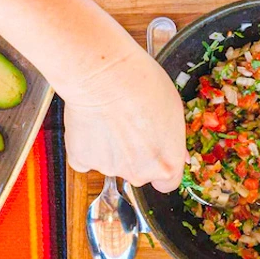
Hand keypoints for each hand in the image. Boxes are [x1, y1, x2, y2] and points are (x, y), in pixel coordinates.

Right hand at [62, 43, 187, 191]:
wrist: (104, 75)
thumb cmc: (143, 85)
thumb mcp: (175, 111)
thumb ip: (174, 140)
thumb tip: (178, 153)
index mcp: (166, 165)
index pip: (167, 183)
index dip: (161, 166)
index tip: (156, 154)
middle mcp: (139, 174)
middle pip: (139, 173)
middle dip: (135, 155)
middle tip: (130, 126)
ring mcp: (109, 169)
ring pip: (112, 164)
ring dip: (111, 148)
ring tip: (109, 117)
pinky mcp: (81, 159)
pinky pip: (85, 159)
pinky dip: (87, 147)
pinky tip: (90, 125)